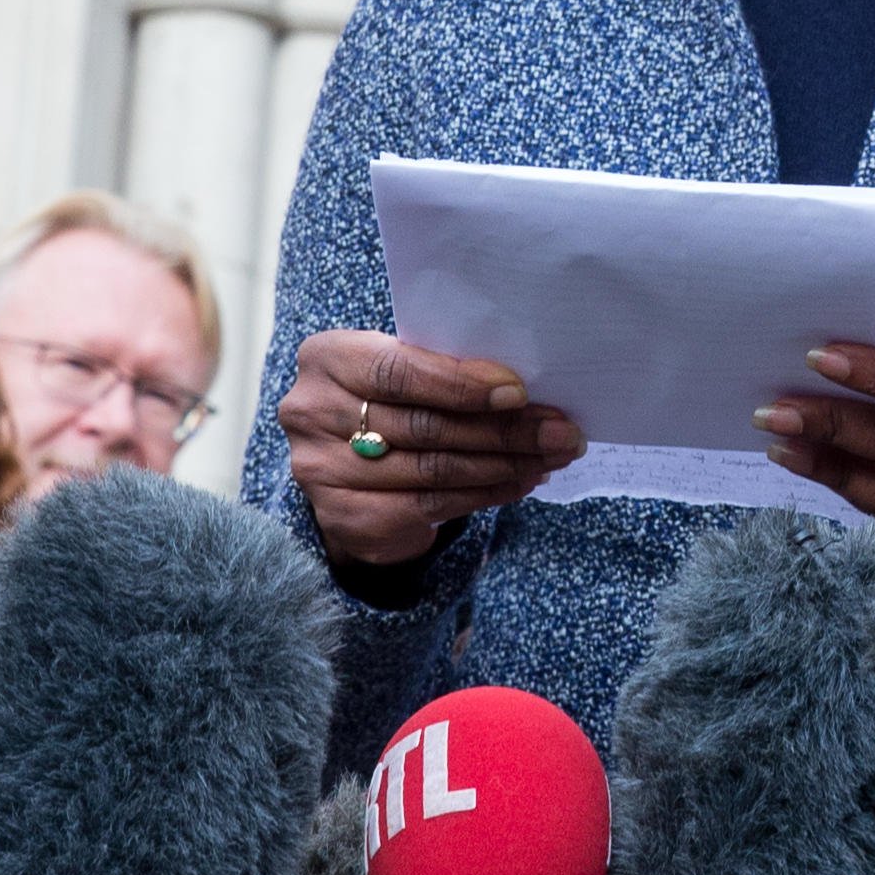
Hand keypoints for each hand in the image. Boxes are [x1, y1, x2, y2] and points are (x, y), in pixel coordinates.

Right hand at [281, 331, 583, 567]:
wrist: (347, 467)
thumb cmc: (391, 402)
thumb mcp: (405, 372)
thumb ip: (445, 372)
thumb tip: (526, 390)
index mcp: (328, 357)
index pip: (398, 370)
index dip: (462, 384)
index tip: (520, 393)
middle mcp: (312, 412)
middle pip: (425, 425)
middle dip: (505, 430)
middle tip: (562, 433)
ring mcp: (321, 470)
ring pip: (434, 469)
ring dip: (505, 464)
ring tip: (552, 456)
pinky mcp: (344, 516)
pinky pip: (430, 506)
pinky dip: (486, 494)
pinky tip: (521, 482)